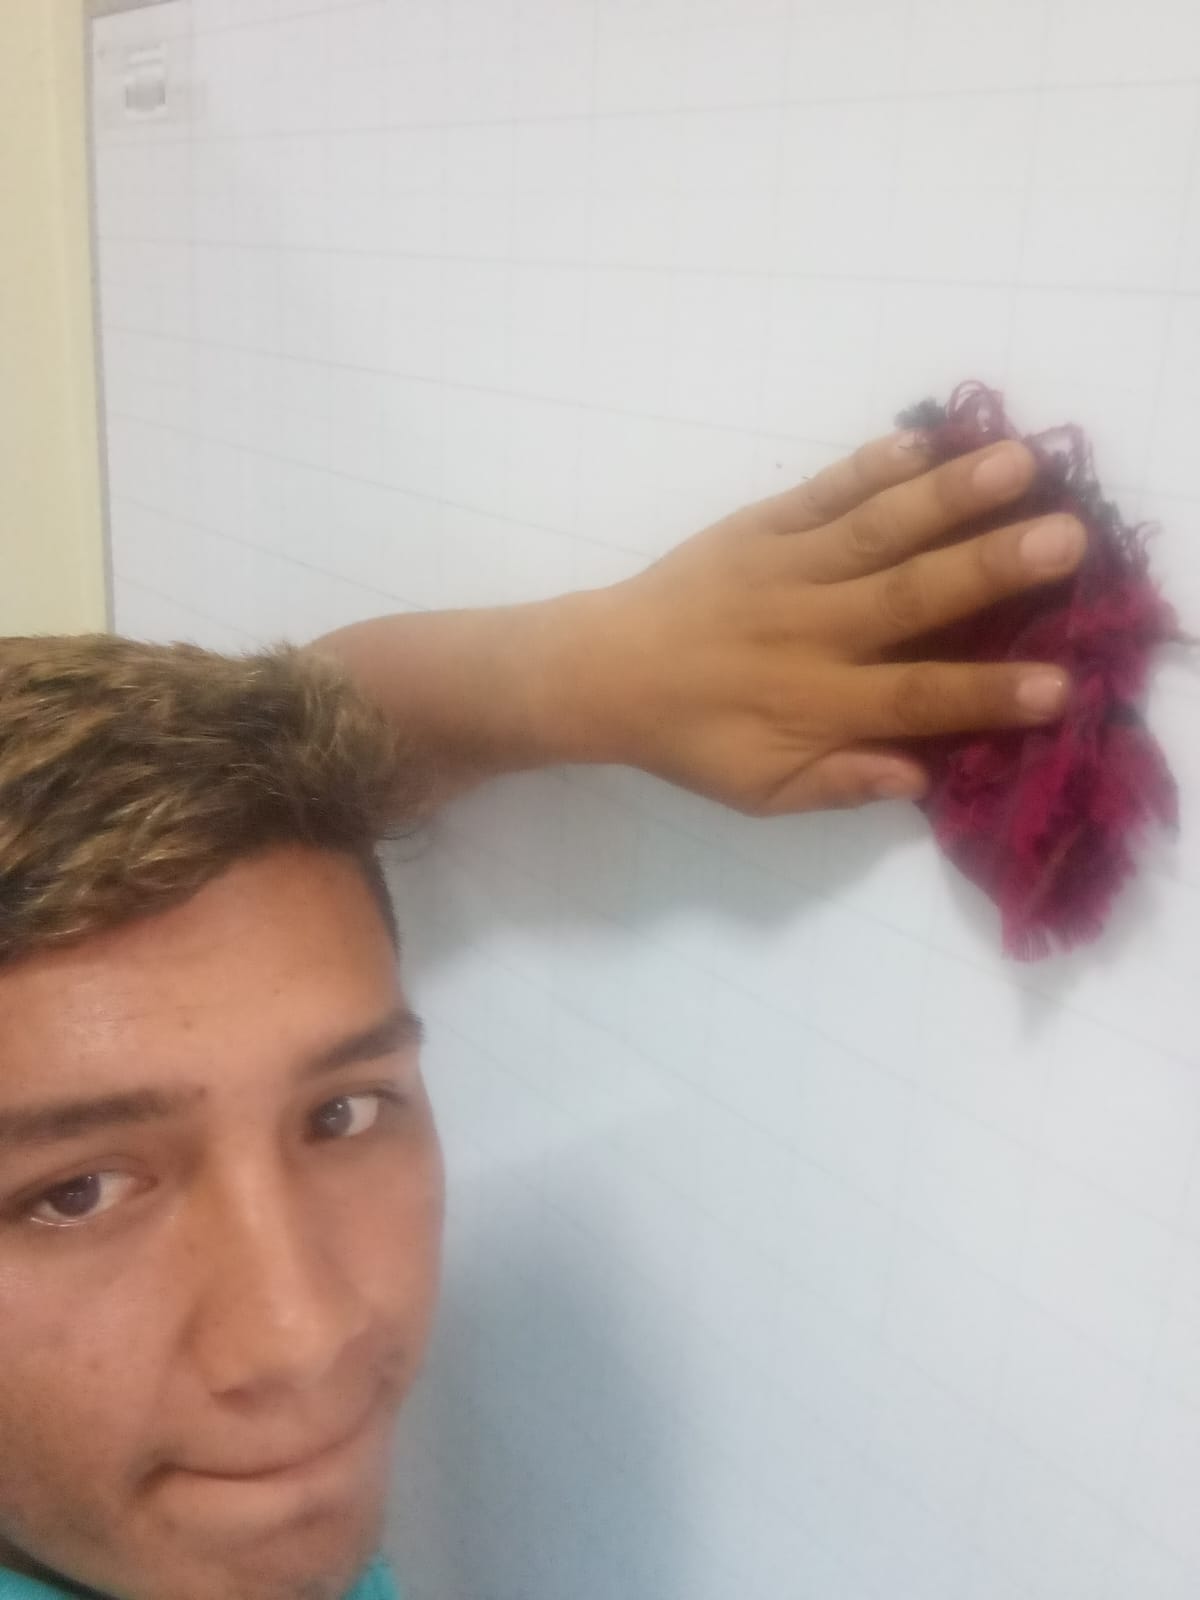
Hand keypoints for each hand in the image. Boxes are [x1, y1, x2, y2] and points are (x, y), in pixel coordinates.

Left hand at [573, 431, 1085, 814]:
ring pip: (876, 528)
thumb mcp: (759, 792)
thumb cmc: (693, 737)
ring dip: (949, 495)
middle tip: (1067, 540)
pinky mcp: (761, 524)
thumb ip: (840, 784)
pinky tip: (927, 437)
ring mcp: (787, 567)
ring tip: (1020, 462)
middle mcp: (811, 629)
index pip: (915, 699)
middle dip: (990, 569)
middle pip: (910, 597)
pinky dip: (872, 463)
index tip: (1059, 686)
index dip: (986, 695)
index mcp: (816, 702)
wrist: (603, 671)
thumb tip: (922, 775)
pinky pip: (823, 491)